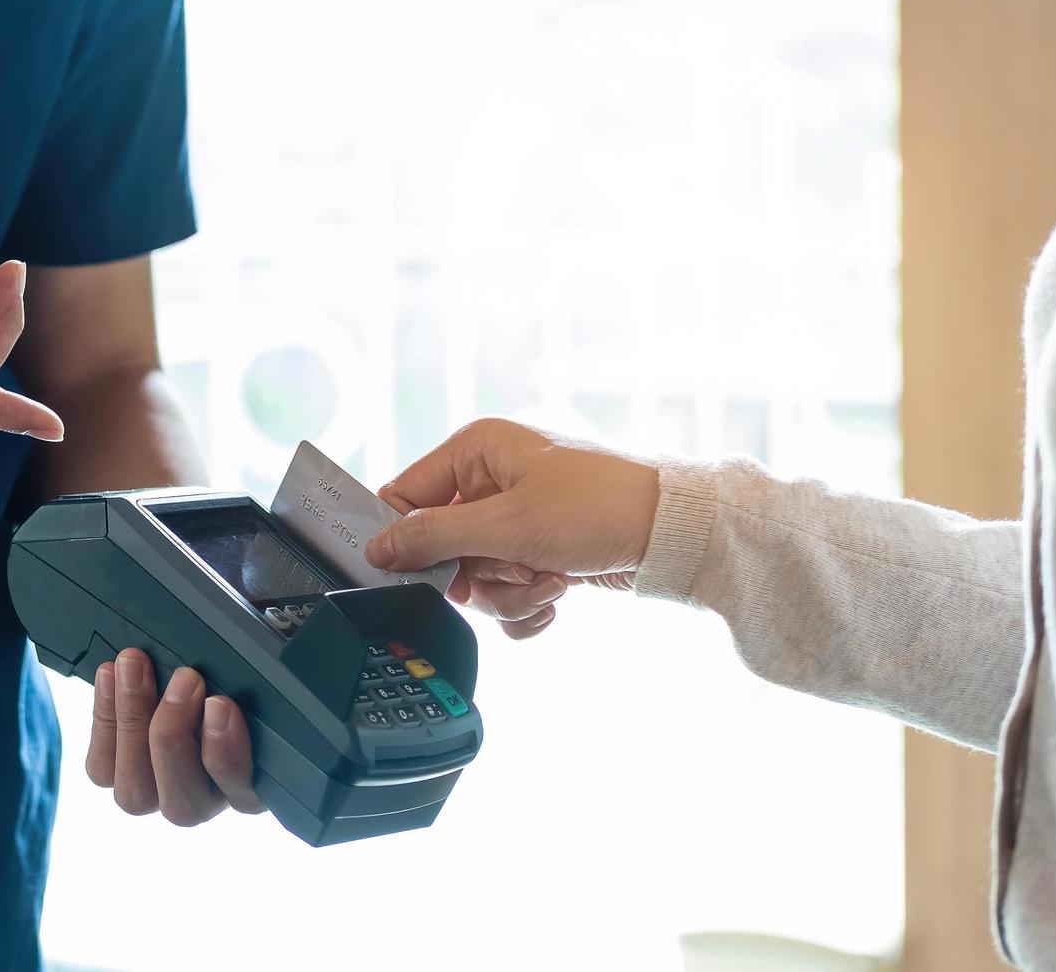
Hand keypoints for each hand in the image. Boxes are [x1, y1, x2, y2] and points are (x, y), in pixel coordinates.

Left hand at [86, 648, 264, 825]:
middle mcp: (206, 800)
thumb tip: (274, 654)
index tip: (220, 706)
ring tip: (134, 666)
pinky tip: (110, 675)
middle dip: (174, 735)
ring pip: (136, 794)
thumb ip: (256, 682)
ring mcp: (159, 793)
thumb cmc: (238, 672)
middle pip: (184, 805)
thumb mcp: (258, 672)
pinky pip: (103, 768)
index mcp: (254, 786)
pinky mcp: (120, 777)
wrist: (194, 668)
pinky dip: (104, 718)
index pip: (245, 797)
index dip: (228, 756)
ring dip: (133, 723)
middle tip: (184, 679)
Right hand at [365, 418, 659, 638]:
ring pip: (475, 578)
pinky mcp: (539, 553)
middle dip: (478, 574)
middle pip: (441, 548)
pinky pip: (506, 593)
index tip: (416, 573)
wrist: (676, 535)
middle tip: (513, 568)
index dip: (406, 539)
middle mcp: (491, 481)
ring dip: (510, 591)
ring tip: (551, 578)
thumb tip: (379, 550)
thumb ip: (433, 537)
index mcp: (475, 450)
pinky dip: (528, 605)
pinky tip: (559, 596)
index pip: (405, 496)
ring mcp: (516, 520)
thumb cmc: (598, 508)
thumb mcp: (506, 524)